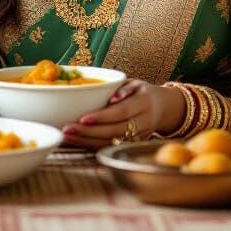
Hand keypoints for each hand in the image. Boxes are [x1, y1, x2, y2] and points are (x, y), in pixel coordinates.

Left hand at [61, 79, 183, 148]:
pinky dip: (92, 146)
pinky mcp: (132, 145)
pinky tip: (76, 141)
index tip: (83, 118)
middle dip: (89, 132)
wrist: (163, 109)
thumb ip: (124, 88)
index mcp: (143, 103)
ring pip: (111, 142)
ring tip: (67, 136)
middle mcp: (143, 122)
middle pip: (114, 130)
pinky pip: (110, 147)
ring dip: (87, 141)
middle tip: (67, 129)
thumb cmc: (143, 92)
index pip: (121, 112)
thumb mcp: (136, 83)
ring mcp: (138, 137)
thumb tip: (113, 97)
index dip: (103, 117)